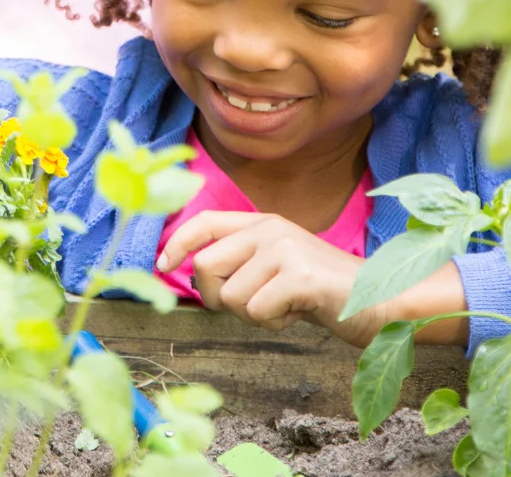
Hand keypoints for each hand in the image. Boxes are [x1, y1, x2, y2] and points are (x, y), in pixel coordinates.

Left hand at [156, 210, 386, 346]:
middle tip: (251, 306)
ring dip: (252, 315)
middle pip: (205, 265)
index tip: (163, 265)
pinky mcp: (299, 275)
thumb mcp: (277, 266)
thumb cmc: (322, 292)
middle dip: (217, 297)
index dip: (177, 243)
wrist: (382, 302)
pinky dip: (272, 324)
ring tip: (283, 307)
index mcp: (261, 222)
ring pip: (231, 295)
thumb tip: (192, 271)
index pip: (204, 221)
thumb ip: (241, 262)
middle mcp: (269, 228)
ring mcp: (284, 249)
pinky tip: (297, 314)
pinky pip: (257, 310)